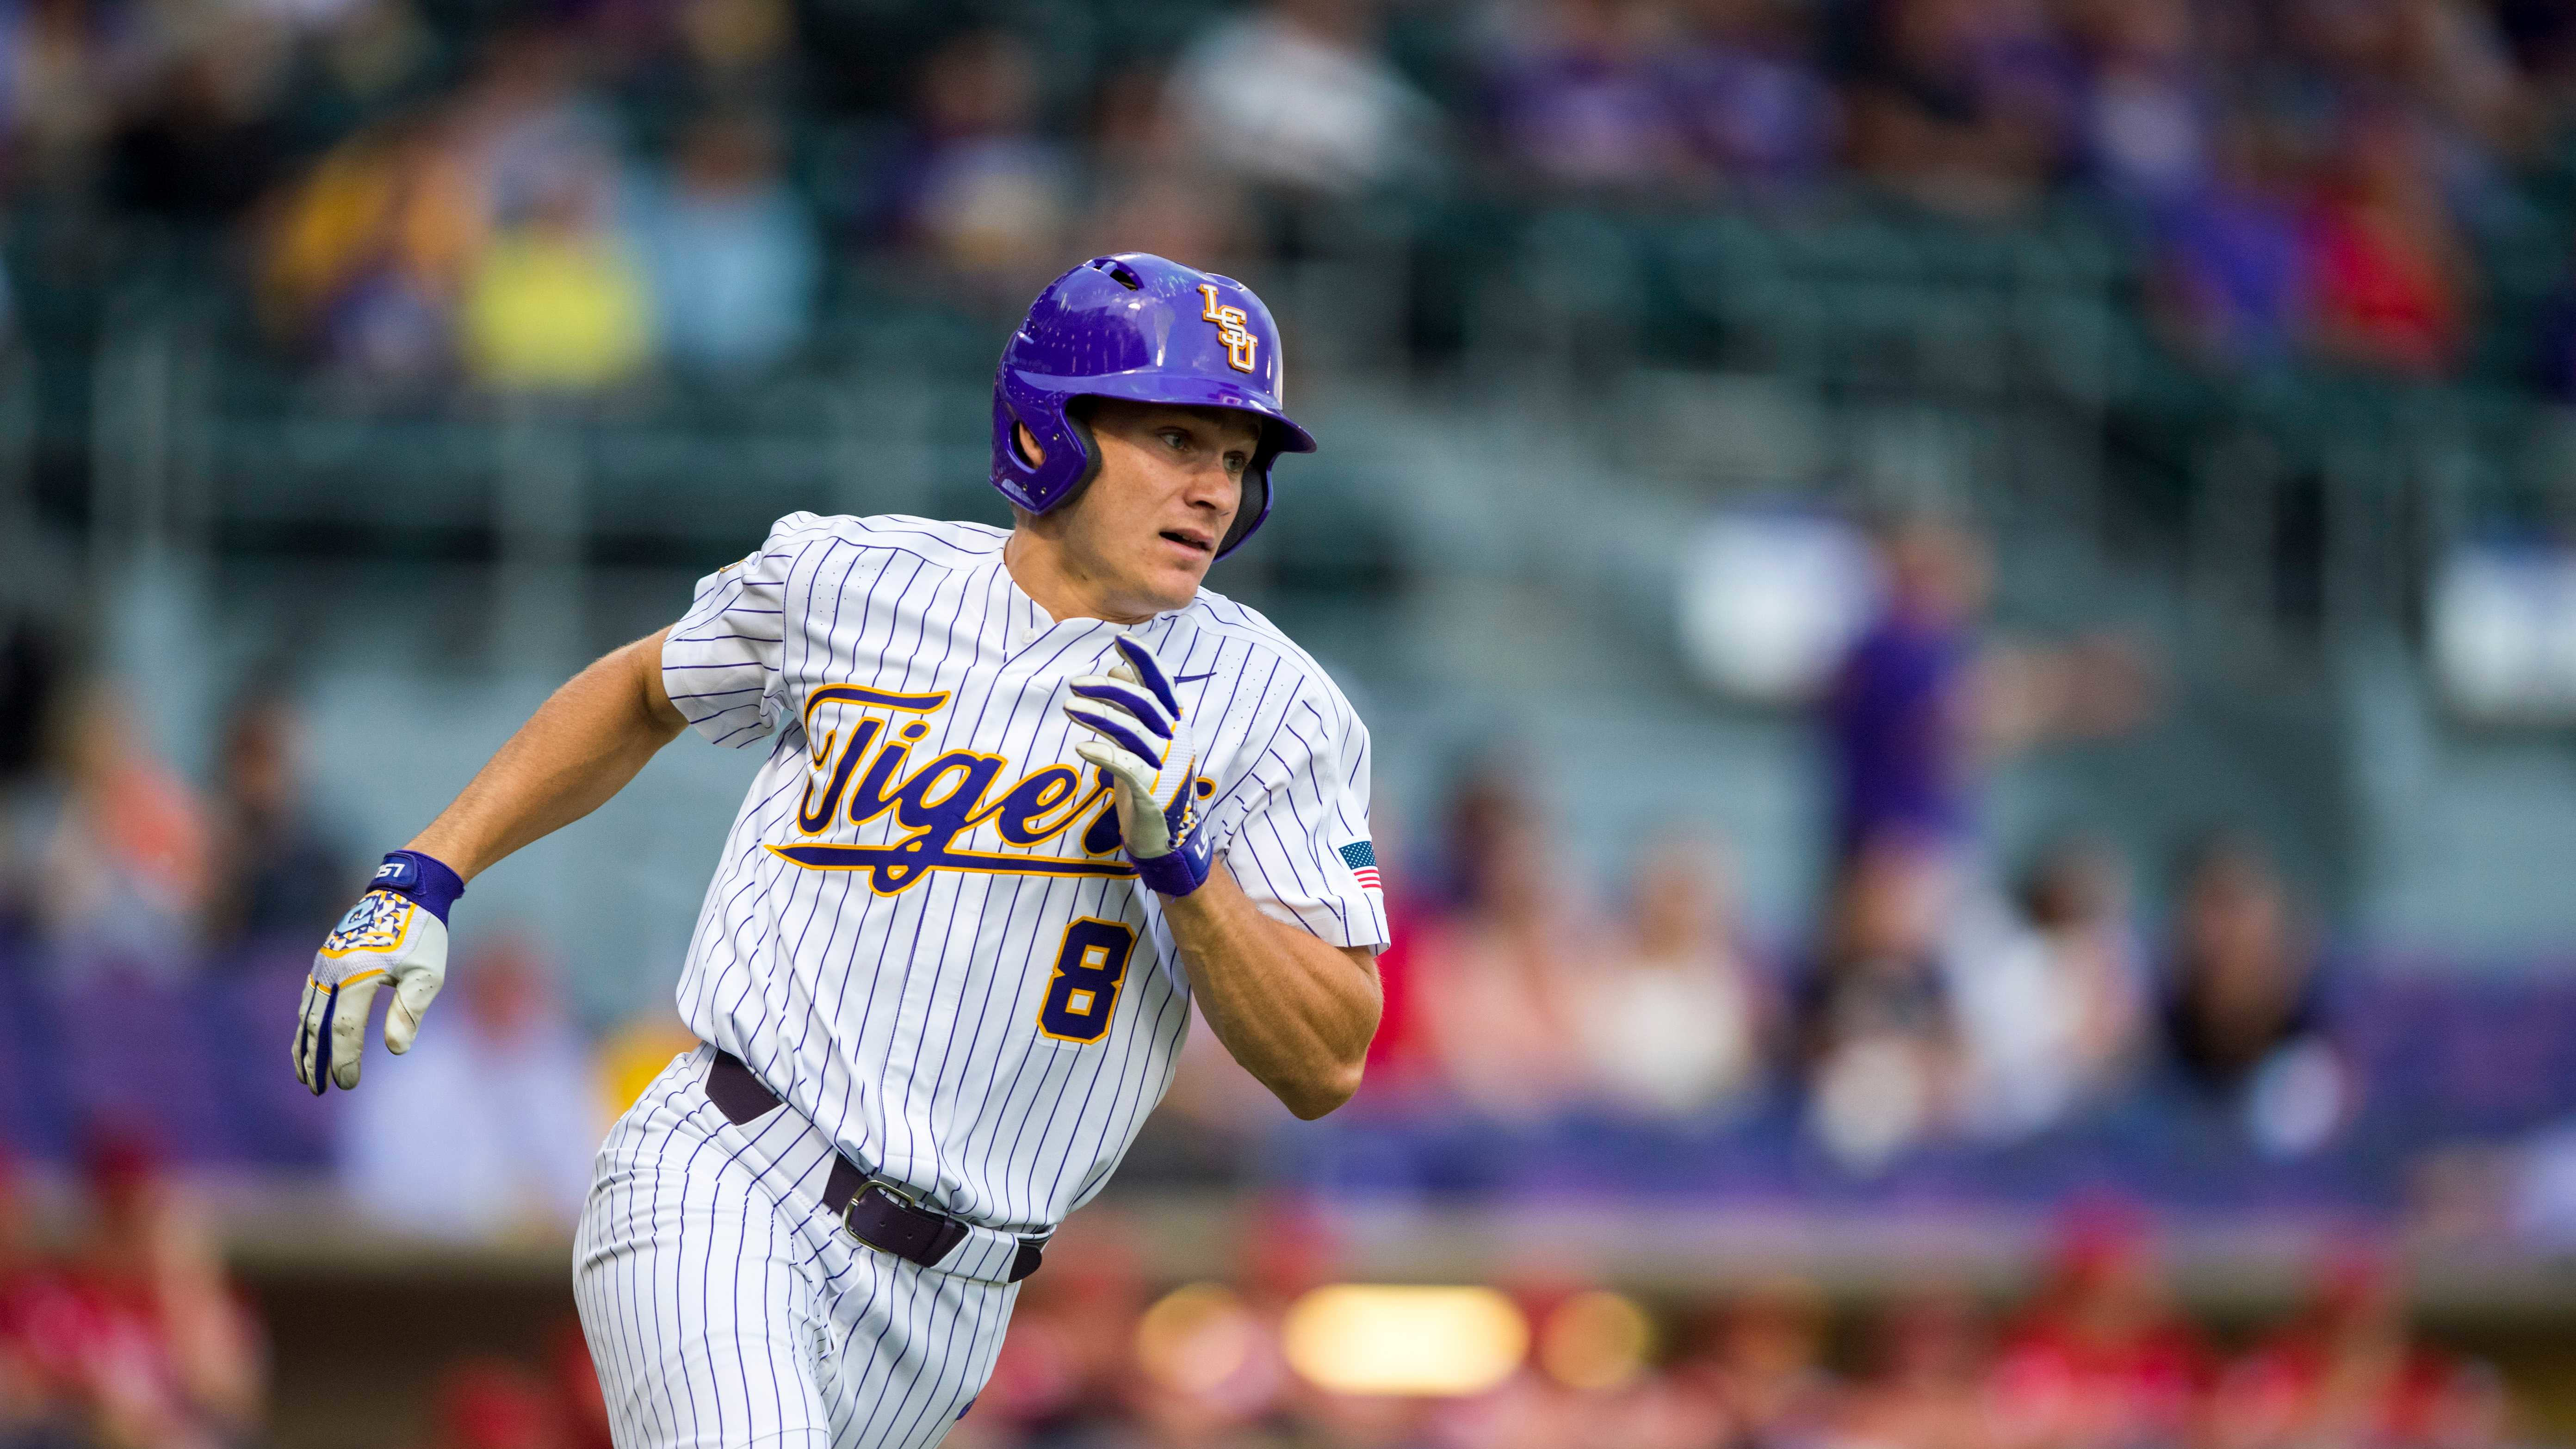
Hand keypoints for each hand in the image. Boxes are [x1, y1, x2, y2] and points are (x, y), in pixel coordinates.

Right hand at [294, 852, 461, 1093]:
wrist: (404, 894)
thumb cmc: (423, 935)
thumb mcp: (428, 974)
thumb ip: (410, 1011)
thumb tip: (395, 1049)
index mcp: (359, 974)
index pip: (345, 1028)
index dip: (344, 1059)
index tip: (348, 1084)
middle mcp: (333, 969)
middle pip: (317, 1025)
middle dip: (316, 1060)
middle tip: (318, 1089)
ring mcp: (324, 963)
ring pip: (307, 1012)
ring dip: (304, 1045)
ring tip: (305, 1074)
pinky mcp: (323, 960)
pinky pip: (308, 997)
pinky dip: (305, 1022)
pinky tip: (306, 1039)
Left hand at [1061, 635, 1211, 896]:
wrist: (1165, 835)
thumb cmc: (1149, 781)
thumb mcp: (1141, 740)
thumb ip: (1132, 707)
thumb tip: (1116, 669)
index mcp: (1175, 724)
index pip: (1163, 685)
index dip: (1144, 661)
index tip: (1121, 640)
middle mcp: (1176, 740)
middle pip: (1145, 704)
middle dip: (1110, 689)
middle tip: (1076, 683)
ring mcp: (1168, 766)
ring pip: (1133, 732)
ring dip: (1100, 716)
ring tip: (1069, 708)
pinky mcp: (1154, 792)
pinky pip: (1129, 767)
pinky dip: (1104, 754)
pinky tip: (1082, 746)